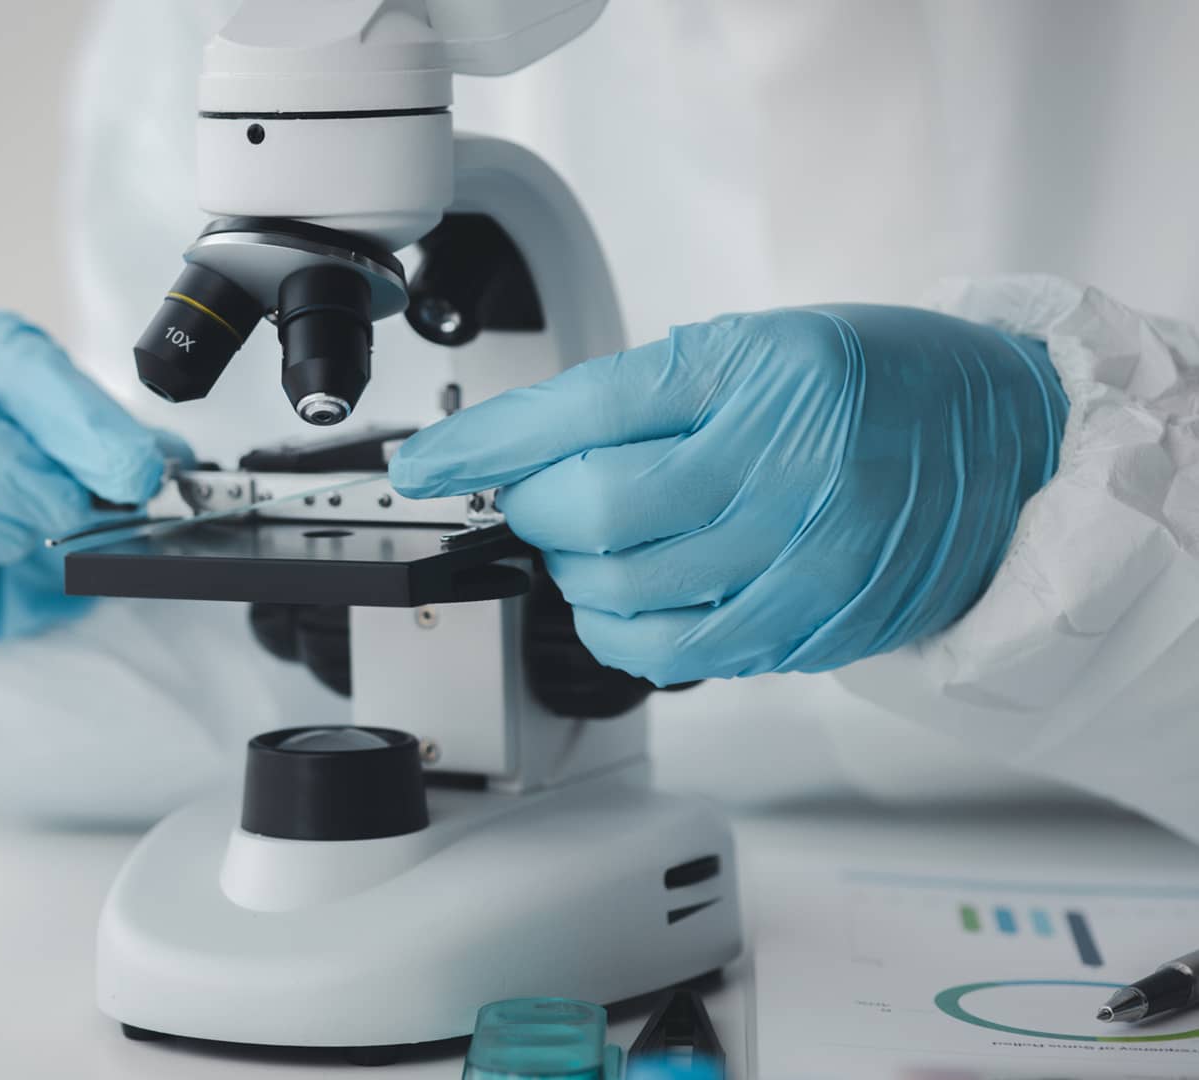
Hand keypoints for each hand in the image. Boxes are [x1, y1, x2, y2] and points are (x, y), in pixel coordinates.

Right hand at [0, 311, 184, 639]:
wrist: (16, 561)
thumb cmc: (53, 491)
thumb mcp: (104, 469)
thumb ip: (129, 461)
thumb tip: (158, 467)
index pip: (10, 363)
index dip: (72, 418)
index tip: (132, 472)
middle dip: (0, 468)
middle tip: (66, 513)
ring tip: (15, 546)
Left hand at [389, 305, 1067, 683]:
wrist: (1005, 440)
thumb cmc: (874, 384)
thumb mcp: (757, 347)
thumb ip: (641, 397)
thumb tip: (518, 451)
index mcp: (756, 372)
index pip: (582, 409)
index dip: (483, 442)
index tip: (423, 461)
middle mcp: (780, 464)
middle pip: (590, 509)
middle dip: (532, 506)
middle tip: (538, 492)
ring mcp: (797, 555)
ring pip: (618, 587)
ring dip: (572, 566)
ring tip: (594, 537)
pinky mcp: (807, 624)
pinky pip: (672, 651)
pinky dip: (618, 629)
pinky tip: (623, 598)